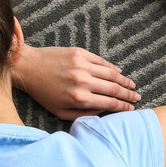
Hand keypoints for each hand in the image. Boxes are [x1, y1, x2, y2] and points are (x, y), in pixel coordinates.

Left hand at [12, 45, 139, 119]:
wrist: (28, 68)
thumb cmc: (43, 92)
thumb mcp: (60, 111)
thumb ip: (82, 114)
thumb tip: (101, 110)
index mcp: (79, 98)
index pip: (108, 103)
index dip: (123, 107)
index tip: (131, 109)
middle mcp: (83, 81)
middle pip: (113, 88)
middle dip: (128, 94)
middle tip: (137, 97)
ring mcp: (82, 65)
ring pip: (110, 73)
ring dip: (124, 80)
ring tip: (132, 85)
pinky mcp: (80, 53)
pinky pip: (101, 61)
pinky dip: (112, 67)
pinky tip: (118, 72)